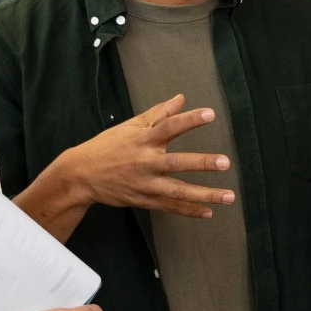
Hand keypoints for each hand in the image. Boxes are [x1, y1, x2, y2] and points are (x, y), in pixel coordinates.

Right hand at [60, 95, 235, 217]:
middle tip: (225, 162)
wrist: (81, 175)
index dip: (189, 120)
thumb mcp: (130, 126)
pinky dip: (189, 211)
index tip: (210, 114)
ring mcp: (145, 184)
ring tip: (228, 197)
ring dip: (205, 195)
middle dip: (202, 163)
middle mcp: (145, 162)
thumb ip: (158, 114)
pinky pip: (170, 207)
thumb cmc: (108, 146)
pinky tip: (208, 212)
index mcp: (142, 139)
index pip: (169, 126)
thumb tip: (181, 98)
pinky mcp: (144, 200)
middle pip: (176, 163)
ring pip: (178, 191)